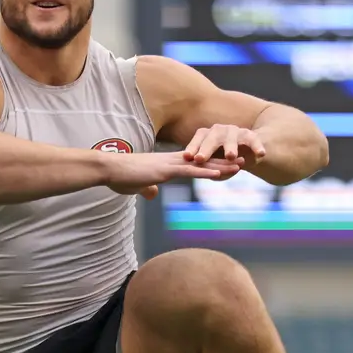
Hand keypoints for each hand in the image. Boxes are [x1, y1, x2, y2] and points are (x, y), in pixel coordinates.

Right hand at [105, 150, 241, 200]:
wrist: (109, 169)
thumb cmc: (119, 177)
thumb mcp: (137, 185)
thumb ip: (147, 187)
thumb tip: (152, 192)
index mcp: (167, 164)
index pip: (194, 163)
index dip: (212, 163)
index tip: (227, 164)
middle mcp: (172, 161)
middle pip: (203, 160)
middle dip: (224, 161)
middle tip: (244, 160)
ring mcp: (169, 164)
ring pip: (201, 164)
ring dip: (221, 165)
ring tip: (240, 165)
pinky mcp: (164, 170)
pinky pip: (189, 171)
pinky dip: (205, 172)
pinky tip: (219, 173)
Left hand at [183, 125, 265, 181]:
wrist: (244, 152)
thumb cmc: (221, 160)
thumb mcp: (212, 165)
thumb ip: (206, 169)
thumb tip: (204, 175)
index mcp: (207, 135)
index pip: (198, 138)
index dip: (192, 147)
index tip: (186, 158)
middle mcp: (220, 130)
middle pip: (212, 138)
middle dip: (206, 148)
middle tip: (200, 159)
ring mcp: (235, 132)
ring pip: (231, 138)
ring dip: (230, 147)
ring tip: (230, 156)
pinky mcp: (250, 136)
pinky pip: (254, 140)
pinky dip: (257, 147)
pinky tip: (261, 154)